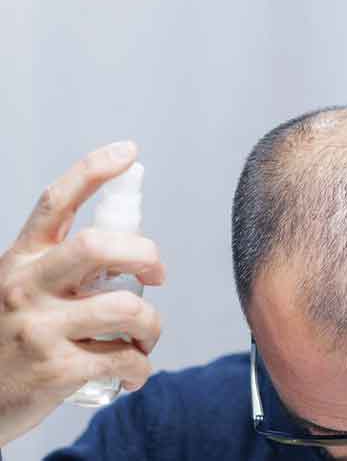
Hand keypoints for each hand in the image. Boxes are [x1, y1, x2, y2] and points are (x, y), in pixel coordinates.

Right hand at [0, 142, 164, 446]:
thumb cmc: (8, 342)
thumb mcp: (18, 292)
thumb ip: (60, 270)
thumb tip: (129, 252)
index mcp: (19, 260)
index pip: (55, 202)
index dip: (93, 171)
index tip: (128, 151)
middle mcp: (25, 287)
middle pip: (98, 247)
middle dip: (145, 255)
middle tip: (156, 275)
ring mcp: (39, 329)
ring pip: (126, 308)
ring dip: (152, 325)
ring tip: (145, 336)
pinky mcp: (55, 371)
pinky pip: (124, 359)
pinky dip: (141, 367)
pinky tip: (133, 371)